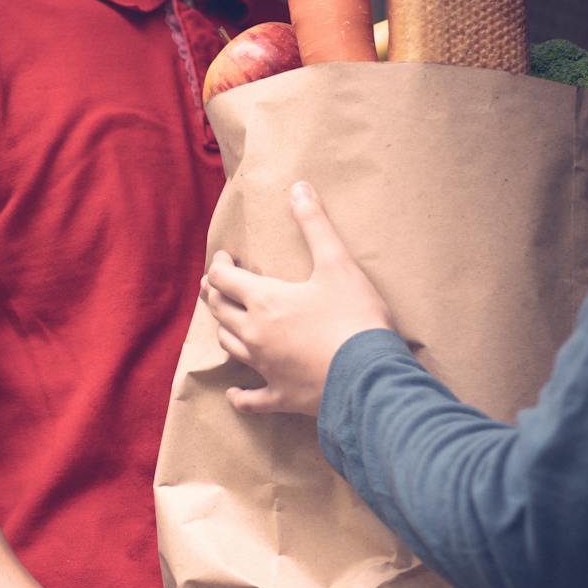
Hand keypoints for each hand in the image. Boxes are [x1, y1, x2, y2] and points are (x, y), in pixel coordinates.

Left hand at [201, 182, 394, 415]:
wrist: (371, 376)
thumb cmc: (355, 317)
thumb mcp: (338, 264)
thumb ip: (315, 225)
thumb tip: (298, 187)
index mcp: (264, 301)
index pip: (224, 280)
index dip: (220, 265)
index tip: (226, 258)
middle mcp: (255, 335)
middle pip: (221, 312)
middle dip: (216, 294)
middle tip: (218, 285)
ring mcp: (265, 368)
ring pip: (229, 347)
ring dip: (225, 330)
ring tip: (228, 320)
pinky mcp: (281, 396)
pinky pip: (250, 399)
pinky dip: (240, 396)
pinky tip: (234, 393)